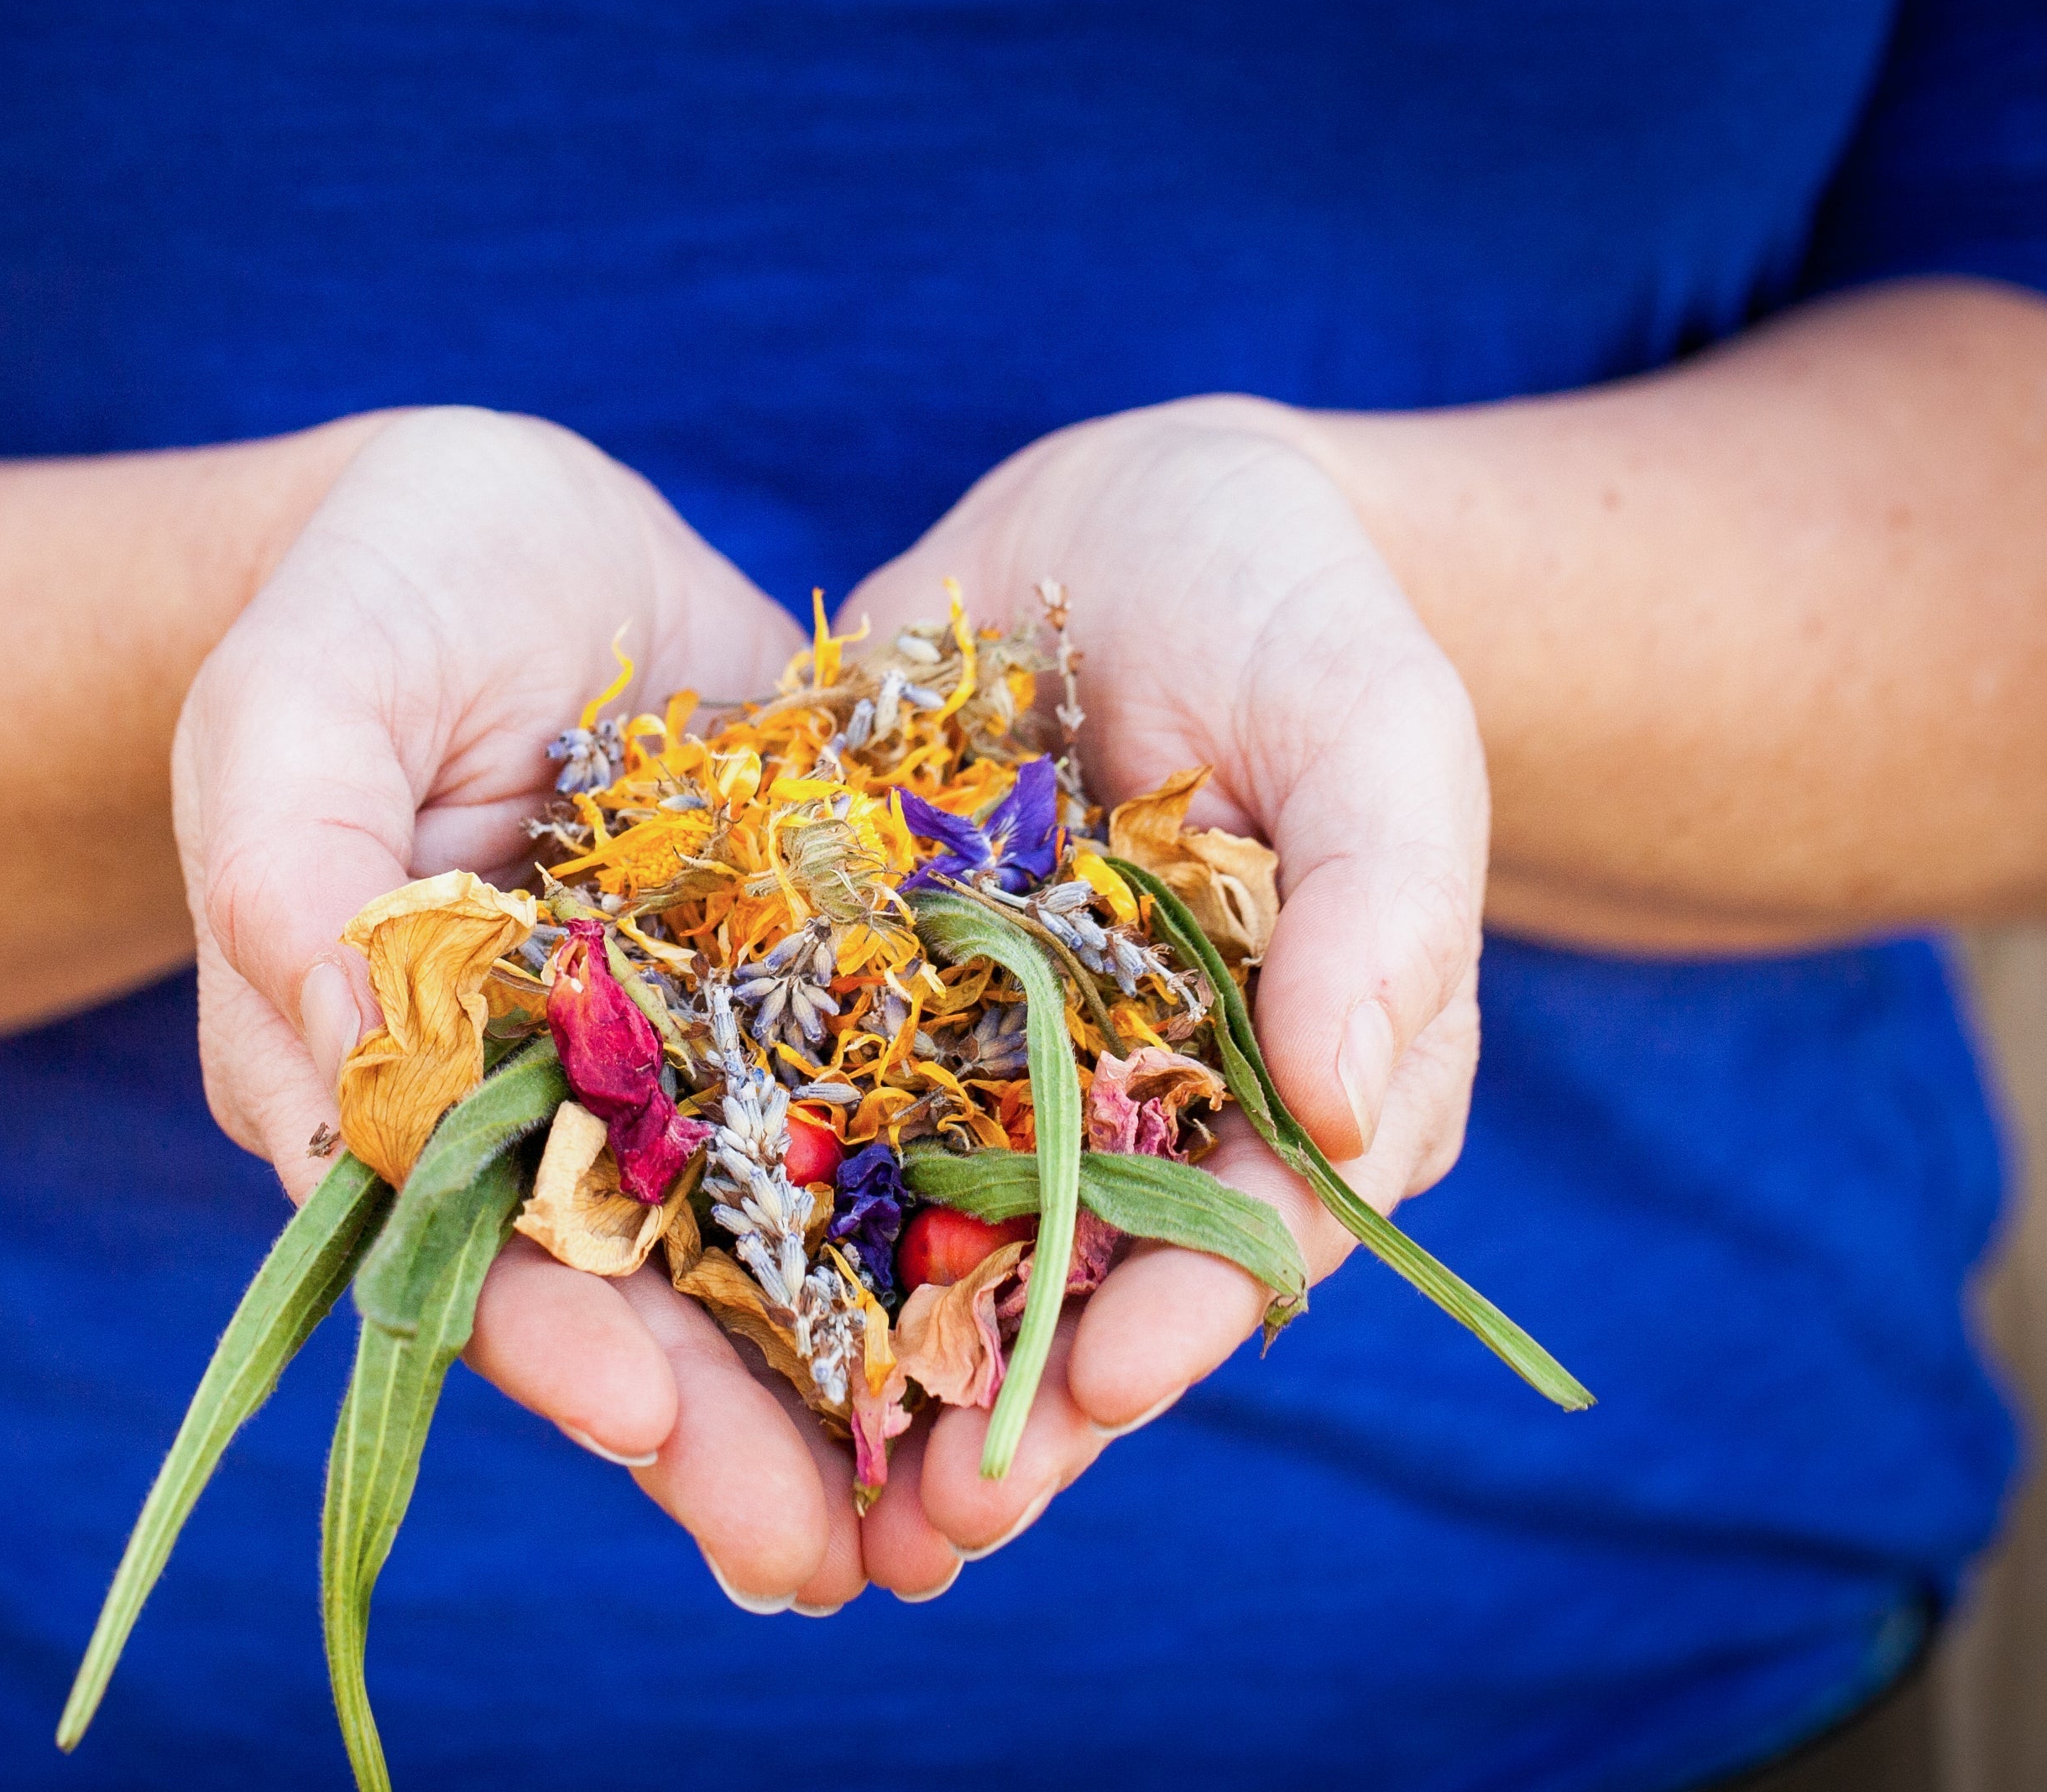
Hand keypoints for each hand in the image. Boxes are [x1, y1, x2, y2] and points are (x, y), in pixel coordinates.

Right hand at [173, 408, 873, 1611]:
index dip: (532, 1327)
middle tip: (817, 1559)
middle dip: (709, 1430)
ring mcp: (672, 1079)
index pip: (447, 1234)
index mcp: (387, 1077)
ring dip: (835, 1390)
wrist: (525, 533)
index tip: (629, 1407)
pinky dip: (939, 1244)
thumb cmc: (373, 596)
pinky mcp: (800, 1018)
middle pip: (611, 1297)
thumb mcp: (303, 690)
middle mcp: (532, 1115)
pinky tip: (1031, 1332)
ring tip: (942, 1521)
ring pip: (754, 1260)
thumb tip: (343, 1058)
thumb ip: (287, 854)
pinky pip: (873, 1141)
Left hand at [836, 397, 1490, 1596]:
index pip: (1234, 1236)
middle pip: (1062, 1288)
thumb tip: (1346, 1111)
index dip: (1177, 1320)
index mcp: (1266, 1087)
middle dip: (1003, 1411)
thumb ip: (1386, 902)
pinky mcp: (835, 998)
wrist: (1129, 519)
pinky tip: (660, 1291)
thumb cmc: (1300, 618)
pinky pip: (782, 1115)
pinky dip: (736, 1212)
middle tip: (933, 1527)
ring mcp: (966, 1065)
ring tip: (801, 1498)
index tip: (1111, 1387)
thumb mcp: (1377, 723)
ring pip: (913, 1246)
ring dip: (864, 1372)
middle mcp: (1109, 1110)